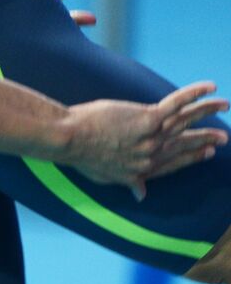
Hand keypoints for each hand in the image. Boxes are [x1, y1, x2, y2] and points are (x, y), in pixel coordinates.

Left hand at [60, 82, 227, 198]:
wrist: (68, 140)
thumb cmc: (80, 155)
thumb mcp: (105, 176)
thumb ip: (127, 181)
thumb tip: (140, 195)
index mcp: (141, 169)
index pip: (172, 162)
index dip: (190, 157)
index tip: (206, 153)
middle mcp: (151, 155)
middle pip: (183, 144)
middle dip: (204, 140)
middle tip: (222, 138)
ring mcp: (151, 137)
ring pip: (185, 121)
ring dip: (207, 111)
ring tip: (225, 105)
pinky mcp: (147, 118)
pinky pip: (177, 104)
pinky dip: (194, 95)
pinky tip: (210, 88)